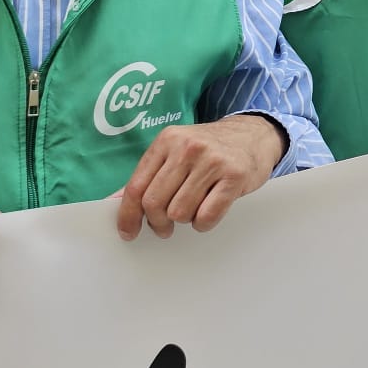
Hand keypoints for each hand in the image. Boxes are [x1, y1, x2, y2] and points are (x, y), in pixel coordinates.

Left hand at [117, 115, 284, 240]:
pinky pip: (207, 216)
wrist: (254, 135)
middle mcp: (188, 147)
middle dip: (157, 223)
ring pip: (180, 213)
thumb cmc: (210, 149)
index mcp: (167, 140)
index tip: (128, 232)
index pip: (136, 187)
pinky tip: (209, 211)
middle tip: (165, 227)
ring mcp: (212, 160)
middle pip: (155, 203)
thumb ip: (148, 175)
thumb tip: (113, 202)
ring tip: (194, 208)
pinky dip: (204, 223)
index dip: (128, 215)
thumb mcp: (175, 151)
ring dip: (185, 220)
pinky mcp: (234, 175)